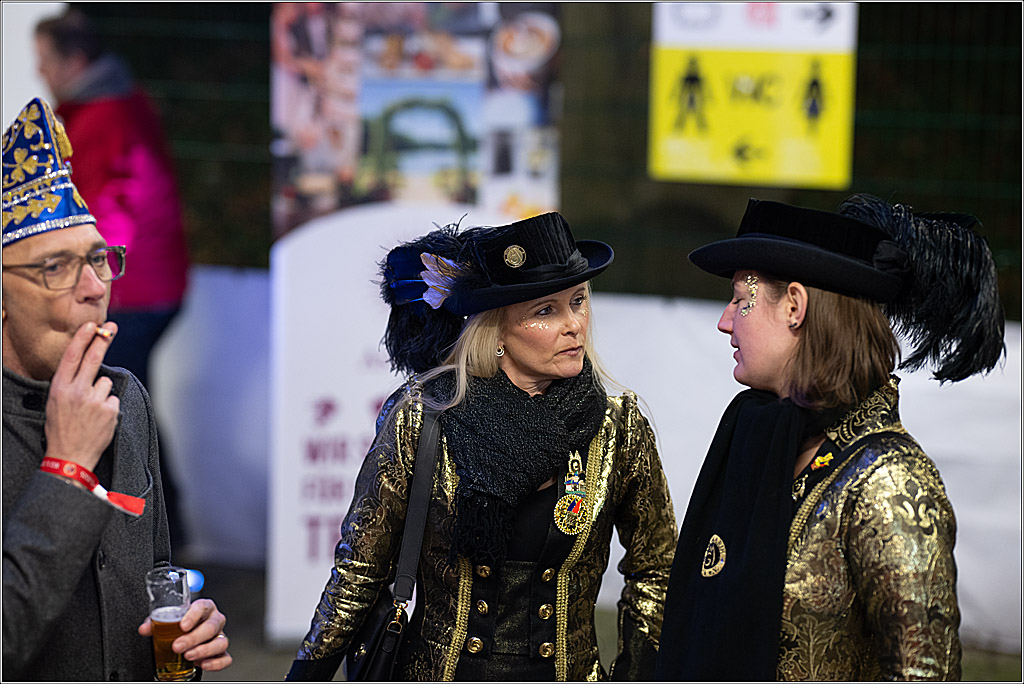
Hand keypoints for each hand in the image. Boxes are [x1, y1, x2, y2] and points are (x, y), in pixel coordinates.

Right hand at [44, 322, 119, 472]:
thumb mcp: (55, 403)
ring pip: (106, 383)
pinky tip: (99, 419)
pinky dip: (109, 407)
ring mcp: (94, 400)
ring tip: (91, 410)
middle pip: (94, 359)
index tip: (91, 325)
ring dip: (102, 393)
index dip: (82, 339)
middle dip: (103, 340)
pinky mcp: (110, 410)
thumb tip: (86, 367)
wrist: (70, 456)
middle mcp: (76, 391)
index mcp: (60, 388)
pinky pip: (113, 399)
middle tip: (111, 327)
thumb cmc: (61, 429)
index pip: (72, 357)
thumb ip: (69, 384)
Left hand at [138, 598, 232, 671]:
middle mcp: (215, 620)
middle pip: (211, 627)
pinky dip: (216, 663)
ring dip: (204, 650)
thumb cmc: (181, 624)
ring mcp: (219, 636)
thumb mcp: (168, 620)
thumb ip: (156, 623)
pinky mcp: (221, 651)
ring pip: (221, 642)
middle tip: (178, 646)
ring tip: (188, 656)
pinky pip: (225, 658)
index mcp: (204, 608)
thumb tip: (145, 629)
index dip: (193, 615)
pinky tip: (203, 664)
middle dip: (194, 638)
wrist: (188, 633)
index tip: (182, 625)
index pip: (202, 606)